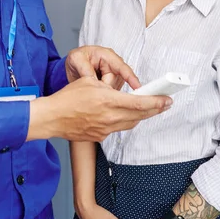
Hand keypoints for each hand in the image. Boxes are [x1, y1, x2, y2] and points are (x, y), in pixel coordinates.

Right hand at [27, 77, 171, 141]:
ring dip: (142, 116)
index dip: (156, 102)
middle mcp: (109, 117)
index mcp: (107, 100)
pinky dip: (125, 120)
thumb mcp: (89, 82)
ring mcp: (105, 129)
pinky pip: (118, 128)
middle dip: (155, 109)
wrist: (52, 118)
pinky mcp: (100, 136)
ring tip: (150, 108)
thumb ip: (107, 85)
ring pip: (131, 123)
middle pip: (140, 115)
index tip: (167, 99)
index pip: (139, 102)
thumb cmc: (68, 98)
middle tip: (166, 103)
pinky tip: (126, 115)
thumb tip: (118, 87)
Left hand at [65, 45, 140, 89]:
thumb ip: (85, 69)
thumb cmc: (77, 58)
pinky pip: (111, 94)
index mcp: (107, 55)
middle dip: (104, 89)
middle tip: (91, 88)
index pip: (122, 67)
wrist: (74, 65)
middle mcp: (114, 65)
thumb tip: (94, 82)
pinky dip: (104, 95)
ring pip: (114, 90)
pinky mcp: (113, 85)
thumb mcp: (76, 59)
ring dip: (103, 92)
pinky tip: (95, 93)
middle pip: (116, 83)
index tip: (137, 87)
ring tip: (89, 87)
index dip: (130, 77)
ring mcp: (115, 76)